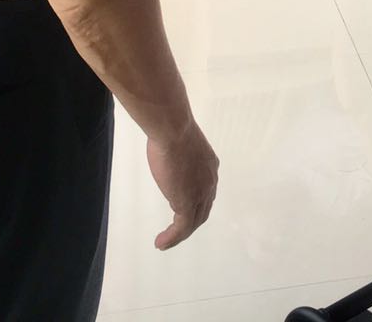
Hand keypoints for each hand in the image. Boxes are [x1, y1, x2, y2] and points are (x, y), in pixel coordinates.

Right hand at [146, 119, 218, 248]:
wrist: (173, 130)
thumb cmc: (172, 129)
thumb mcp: (180, 143)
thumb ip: (179, 154)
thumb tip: (170, 154)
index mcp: (209, 166)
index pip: (205, 191)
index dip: (196, 203)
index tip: (181, 209)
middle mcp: (210, 181)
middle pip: (202, 210)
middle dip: (190, 223)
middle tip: (176, 231)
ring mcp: (200, 193)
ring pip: (193, 222)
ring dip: (179, 235)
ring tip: (165, 242)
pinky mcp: (187, 202)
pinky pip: (182, 228)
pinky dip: (172, 238)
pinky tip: (161, 243)